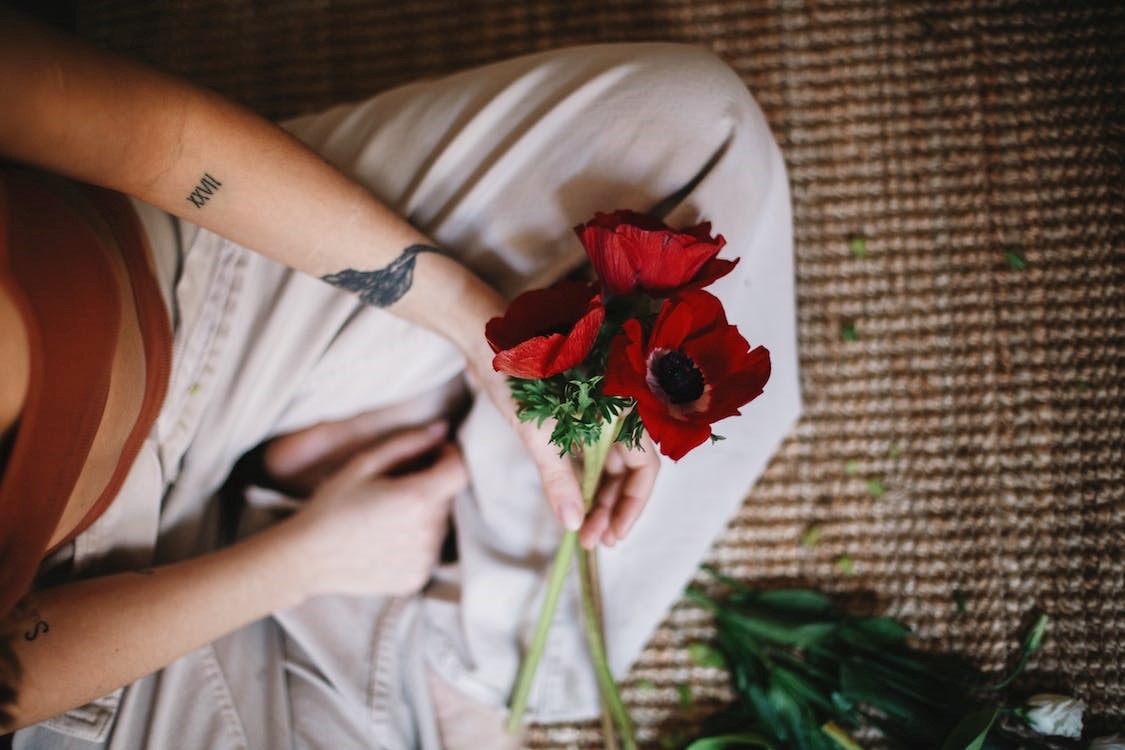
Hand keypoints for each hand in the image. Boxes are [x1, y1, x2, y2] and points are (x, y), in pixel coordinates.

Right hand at [284, 422, 466, 597]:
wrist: (307, 558)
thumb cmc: (332, 505)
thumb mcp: (364, 464)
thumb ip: (408, 442)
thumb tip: (443, 429)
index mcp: (418, 498)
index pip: (461, 470)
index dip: (450, 455)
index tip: (432, 453)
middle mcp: (429, 531)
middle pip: (449, 496)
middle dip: (431, 484)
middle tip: (396, 485)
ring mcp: (426, 558)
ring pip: (440, 523)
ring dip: (425, 513)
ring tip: (387, 514)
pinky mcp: (418, 577)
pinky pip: (429, 549)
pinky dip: (416, 540)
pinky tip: (386, 538)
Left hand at [466, 339, 659, 549]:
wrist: (488, 340)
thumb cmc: (516, 375)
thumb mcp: (537, 432)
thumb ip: (559, 478)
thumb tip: (574, 523)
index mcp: (622, 406)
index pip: (645, 466)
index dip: (632, 504)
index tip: (613, 536)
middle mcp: (617, 411)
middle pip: (628, 470)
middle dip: (612, 508)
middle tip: (593, 542)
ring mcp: (597, 415)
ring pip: (609, 465)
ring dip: (598, 498)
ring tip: (583, 532)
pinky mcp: (576, 417)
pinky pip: (590, 455)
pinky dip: (584, 481)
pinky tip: (574, 505)